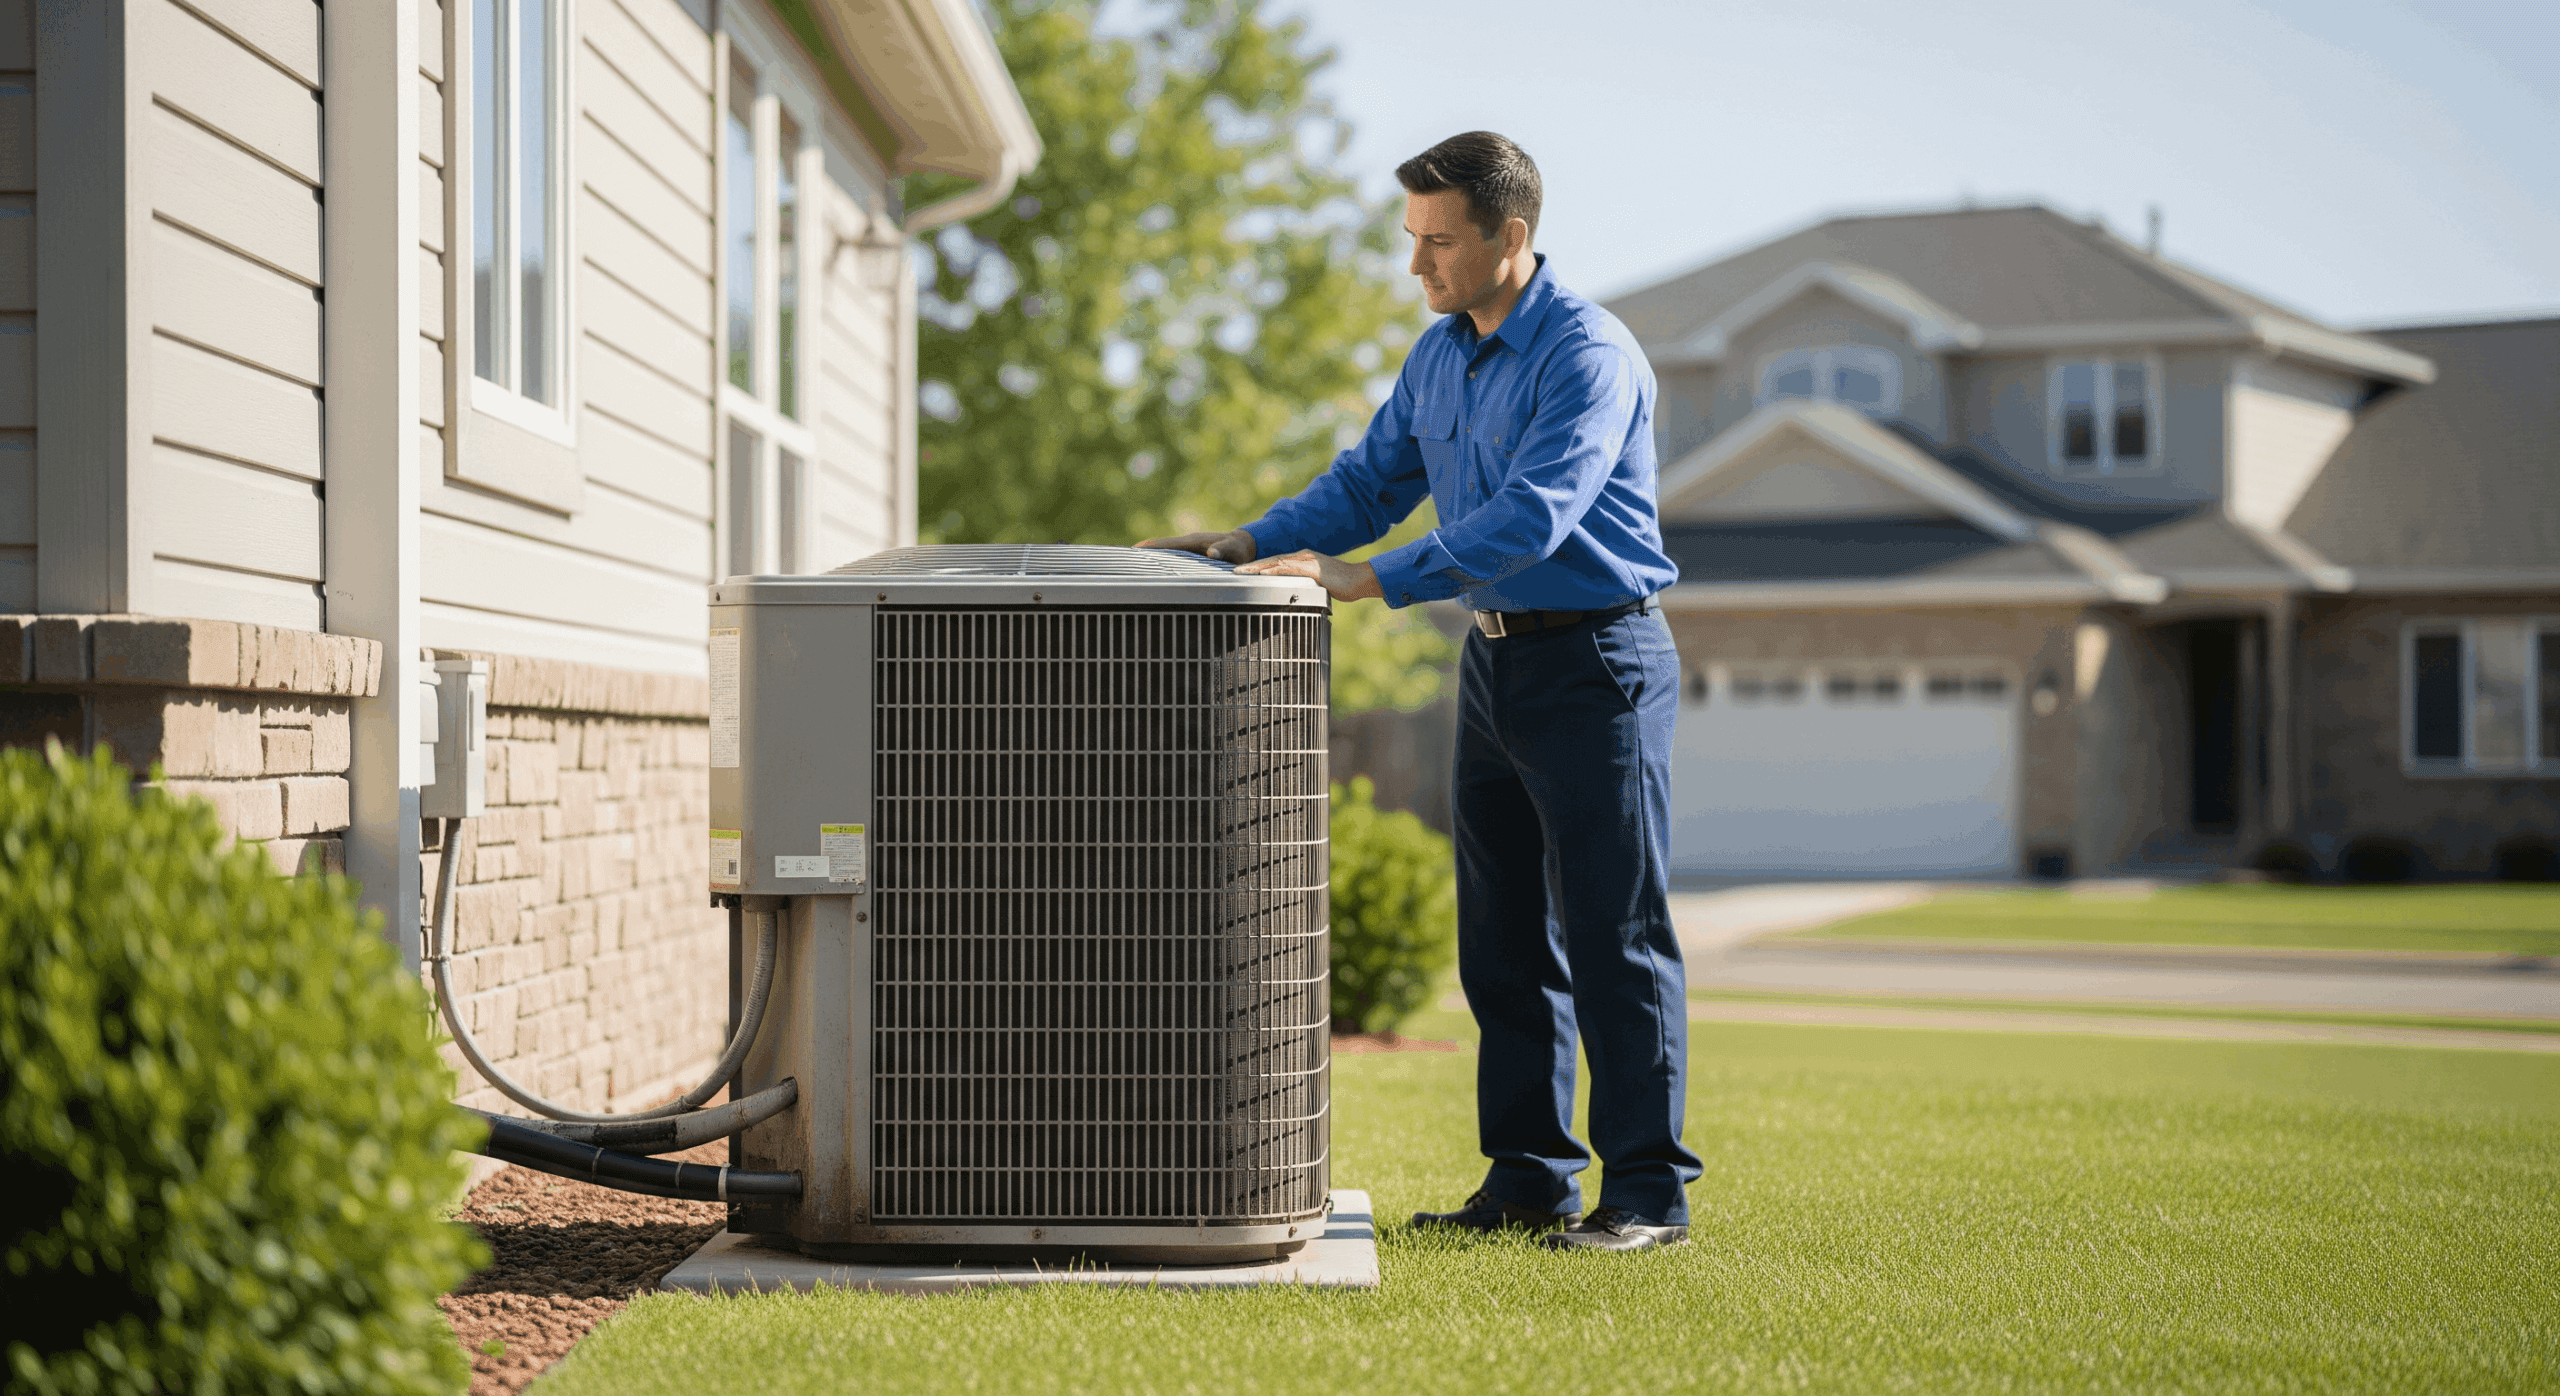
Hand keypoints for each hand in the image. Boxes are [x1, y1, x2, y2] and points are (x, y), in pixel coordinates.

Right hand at [1136, 530, 1257, 564]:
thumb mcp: (1234, 549)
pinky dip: (1158, 565)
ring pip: (1162, 555)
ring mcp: (1186, 550)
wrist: (1243, 545)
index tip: (1131, 551)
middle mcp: (1185, 544)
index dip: (1148, 547)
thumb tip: (1211, 552)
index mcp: (1192, 541)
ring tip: (1128, 570)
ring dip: (1147, 561)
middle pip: (1158, 549)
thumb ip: (1224, 549)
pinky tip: (1149, 575)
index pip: (1165, 543)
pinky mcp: (1188, 557)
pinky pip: (1169, 561)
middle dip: (1141, 554)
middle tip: (1120, 563)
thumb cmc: (1239, 548)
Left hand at [1236, 549, 1382, 602]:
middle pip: (1271, 560)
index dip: (1258, 567)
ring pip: (1276, 562)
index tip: (1243, 573)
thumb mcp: (1320, 585)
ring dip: (1257, 568)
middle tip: (1233, 571)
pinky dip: (1274, 571)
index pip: (1276, 563)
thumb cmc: (1344, 585)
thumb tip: (1297, 597)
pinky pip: (1289, 569)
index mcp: (1303, 560)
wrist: (1360, 580)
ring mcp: (1307, 560)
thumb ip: (1307, 587)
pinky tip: (1262, 574)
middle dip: (1251, 566)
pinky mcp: (1312, 568)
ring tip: (1241, 573)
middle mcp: (1303, 557)